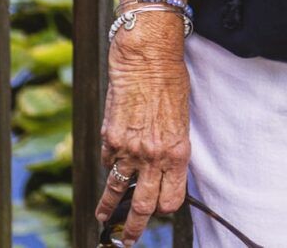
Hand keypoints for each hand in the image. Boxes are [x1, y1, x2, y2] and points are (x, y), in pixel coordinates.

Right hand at [96, 22, 191, 240]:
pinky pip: (107, 162)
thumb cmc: (170, 81)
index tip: (161, 210)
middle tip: (128, 239)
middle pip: (144, 205)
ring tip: (104, 219)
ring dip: (109, 209)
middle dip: (134, 228)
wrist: (146, 57)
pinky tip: (109, 167)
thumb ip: (172, 147)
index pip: (171, 199)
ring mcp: (128, 150)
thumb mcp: (182, 119)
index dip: (166, 207)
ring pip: (117, 191)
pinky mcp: (108, 139)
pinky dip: (108, 166)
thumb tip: (163, 167)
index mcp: (178, 153)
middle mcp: (153, 157)